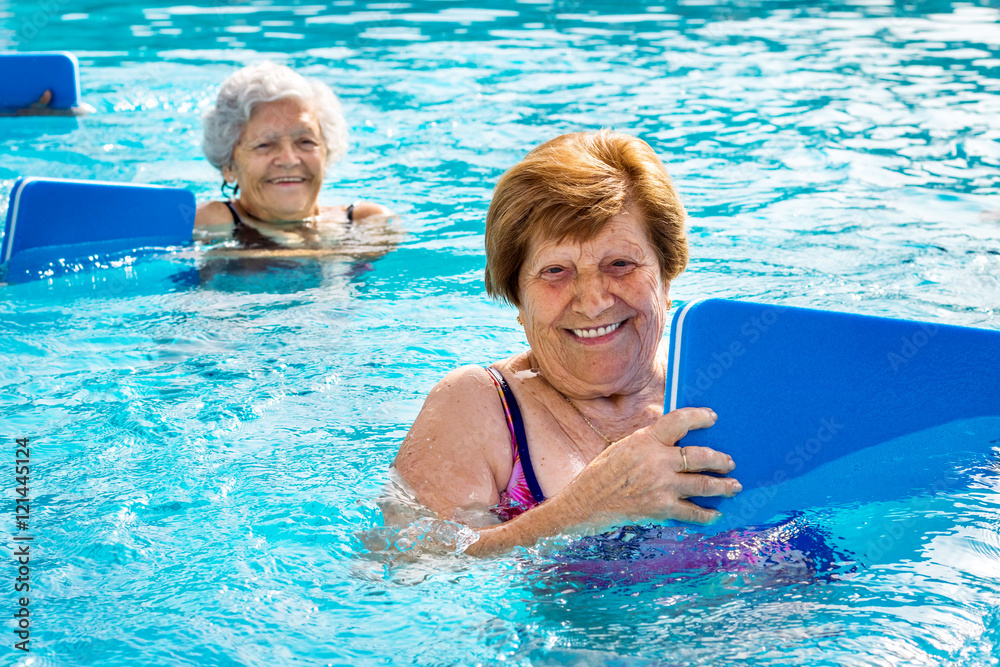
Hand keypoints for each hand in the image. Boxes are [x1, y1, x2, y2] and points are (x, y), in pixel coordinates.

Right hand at [571, 407, 740, 524]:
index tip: (712, 417)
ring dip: (723, 486)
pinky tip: (716, 514)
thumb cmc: (604, 472)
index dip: (699, 417)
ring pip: (703, 485)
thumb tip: (676, 434)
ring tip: (734, 486)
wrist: (586, 503)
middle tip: (730, 462)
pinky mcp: (661, 509)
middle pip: (700, 456)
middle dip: (720, 460)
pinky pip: (692, 512)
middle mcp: (657, 462)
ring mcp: (661, 487)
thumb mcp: (625, 446)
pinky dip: (707, 515)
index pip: (679, 421)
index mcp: (646, 441)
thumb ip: (651, 441)